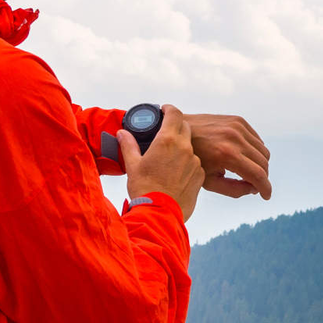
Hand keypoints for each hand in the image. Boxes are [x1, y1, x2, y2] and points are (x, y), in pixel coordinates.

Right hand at [118, 105, 204, 221]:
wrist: (160, 214)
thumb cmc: (145, 190)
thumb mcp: (132, 165)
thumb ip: (128, 145)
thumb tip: (122, 134)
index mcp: (167, 141)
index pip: (174, 113)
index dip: (169, 109)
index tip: (165, 110)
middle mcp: (184, 148)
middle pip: (185, 127)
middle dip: (175, 127)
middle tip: (164, 135)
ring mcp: (195, 162)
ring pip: (190, 147)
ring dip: (181, 148)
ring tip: (167, 161)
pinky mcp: (200, 175)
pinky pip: (195, 163)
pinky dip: (187, 164)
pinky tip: (175, 175)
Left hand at [184, 113, 271, 199]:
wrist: (179, 131)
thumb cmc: (192, 159)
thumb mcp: (208, 180)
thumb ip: (233, 189)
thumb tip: (253, 189)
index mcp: (227, 155)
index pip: (257, 174)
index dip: (265, 188)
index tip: (266, 196)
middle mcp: (235, 139)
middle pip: (263, 163)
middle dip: (262, 177)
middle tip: (252, 185)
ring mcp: (238, 127)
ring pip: (263, 151)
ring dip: (260, 164)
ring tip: (247, 172)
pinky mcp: (238, 120)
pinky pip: (256, 139)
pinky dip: (255, 151)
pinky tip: (244, 157)